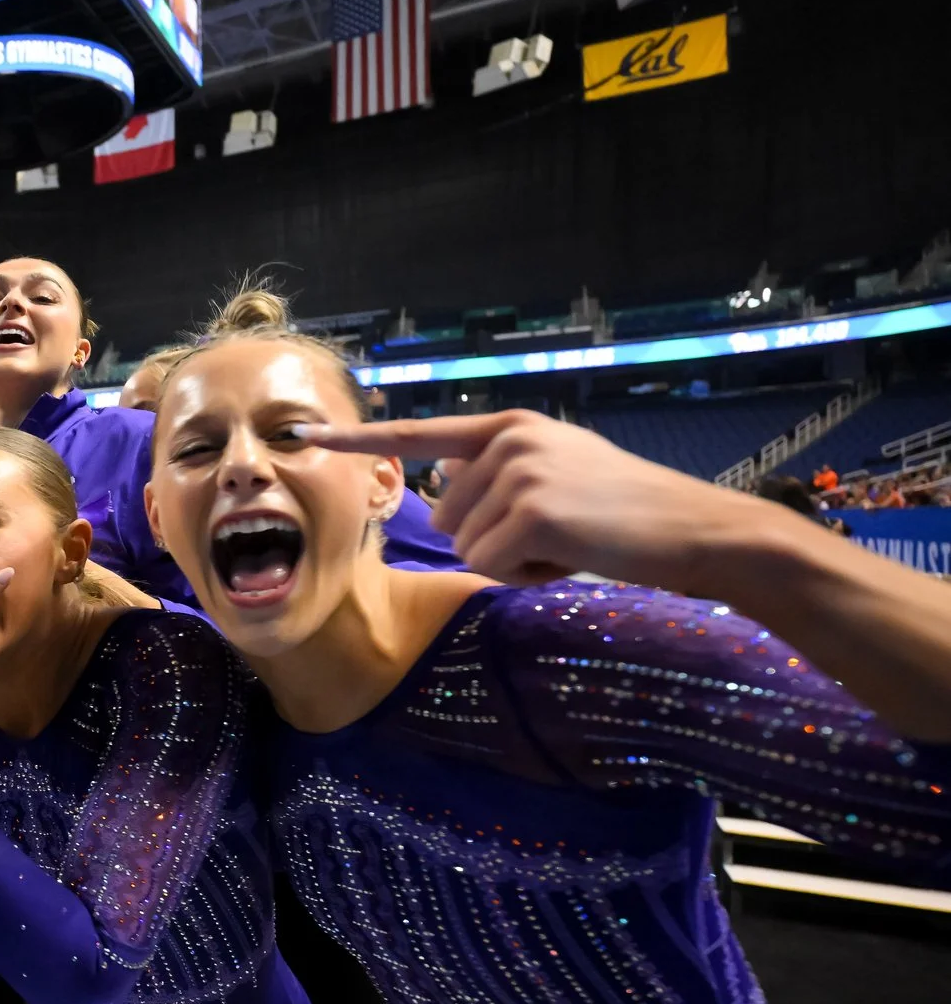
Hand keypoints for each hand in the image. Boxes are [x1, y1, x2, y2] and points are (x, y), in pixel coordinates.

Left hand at [301, 411, 761, 589]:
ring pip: (466, 546)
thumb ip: (501, 479)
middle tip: (560, 533)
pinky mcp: (531, 510)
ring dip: (512, 560)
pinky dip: (526, 575)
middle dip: (493, 541)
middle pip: (444, 518)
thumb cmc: (628, 515)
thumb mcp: (560, 474)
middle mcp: (508, 440)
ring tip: (572, 541)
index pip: (420, 435)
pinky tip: (573, 556)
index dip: (362, 440)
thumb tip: (445, 508)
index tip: (308, 434)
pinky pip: (490, 566)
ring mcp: (519, 472)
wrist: (695, 530)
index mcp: (510, 427)